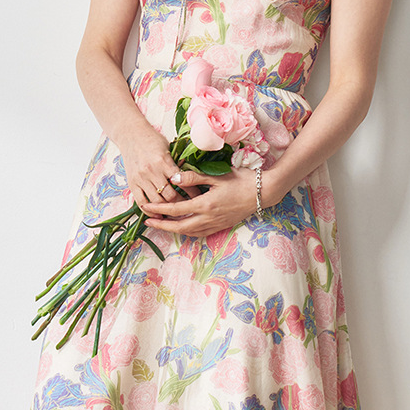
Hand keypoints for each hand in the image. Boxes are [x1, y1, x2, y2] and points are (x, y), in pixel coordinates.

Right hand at [120, 129, 199, 212]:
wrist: (131, 134)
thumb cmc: (153, 140)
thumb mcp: (169, 148)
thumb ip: (178, 163)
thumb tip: (194, 178)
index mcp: (163, 161)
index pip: (182, 182)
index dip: (192, 192)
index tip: (199, 197)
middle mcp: (151, 171)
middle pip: (170, 195)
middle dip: (182, 203)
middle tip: (190, 207)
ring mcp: (140, 179)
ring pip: (157, 202)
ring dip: (167, 209)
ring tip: (176, 212)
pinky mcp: (132, 184)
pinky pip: (141, 203)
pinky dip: (150, 211)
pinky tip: (158, 215)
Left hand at [141, 166, 257, 237]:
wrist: (263, 192)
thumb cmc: (242, 180)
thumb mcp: (217, 176)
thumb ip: (194, 177)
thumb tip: (173, 177)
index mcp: (206, 204)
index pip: (176, 210)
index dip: (159, 210)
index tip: (146, 208)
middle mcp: (209, 218)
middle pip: (179, 227)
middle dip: (162, 225)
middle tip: (147, 221)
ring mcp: (216, 224)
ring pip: (189, 232)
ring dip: (173, 230)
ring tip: (161, 225)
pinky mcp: (222, 226)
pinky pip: (200, 233)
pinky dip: (188, 232)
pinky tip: (183, 227)